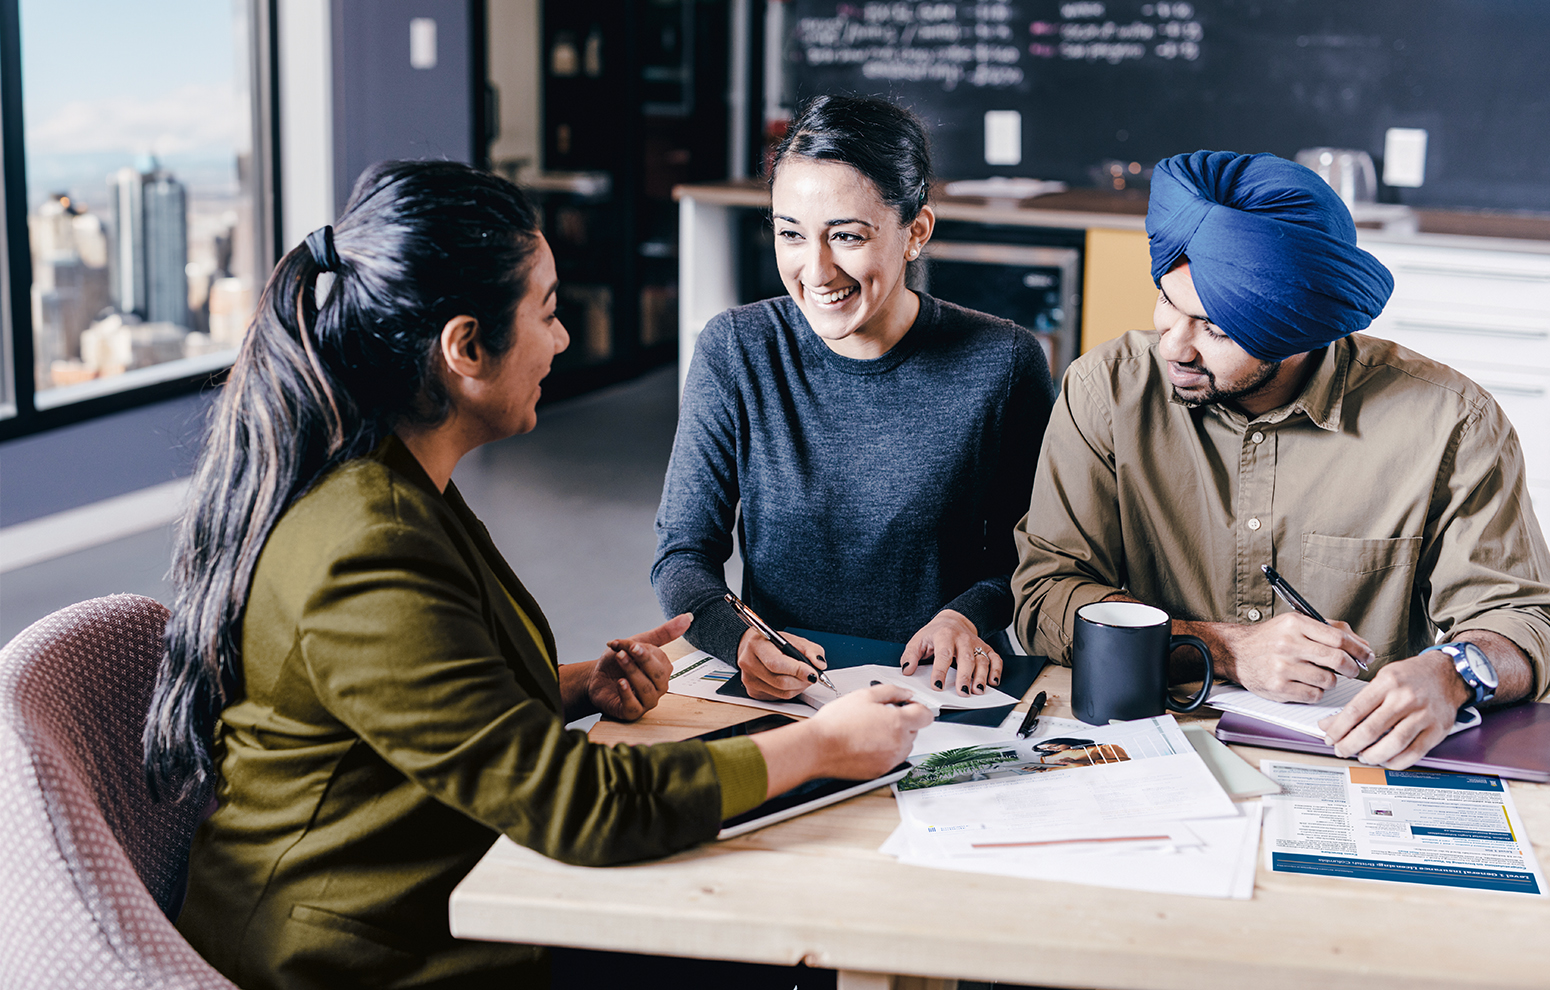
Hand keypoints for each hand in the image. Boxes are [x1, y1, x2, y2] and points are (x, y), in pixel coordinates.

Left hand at [586, 613, 689, 720]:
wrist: (595, 679)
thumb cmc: (617, 663)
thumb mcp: (637, 643)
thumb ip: (663, 633)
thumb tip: (688, 617)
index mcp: (662, 671)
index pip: (659, 659)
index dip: (642, 650)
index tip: (625, 643)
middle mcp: (658, 687)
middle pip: (658, 675)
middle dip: (642, 660)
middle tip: (627, 649)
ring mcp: (646, 702)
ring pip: (646, 689)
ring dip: (632, 672)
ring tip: (619, 659)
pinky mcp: (632, 713)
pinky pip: (634, 706)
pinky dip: (627, 693)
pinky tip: (620, 682)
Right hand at [736, 626, 825, 700]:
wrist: (752, 648)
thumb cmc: (773, 643)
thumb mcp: (793, 639)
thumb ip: (810, 649)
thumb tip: (819, 664)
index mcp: (757, 645)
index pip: (777, 663)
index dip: (797, 670)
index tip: (813, 673)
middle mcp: (749, 663)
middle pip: (781, 681)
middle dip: (802, 681)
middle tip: (812, 675)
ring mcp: (749, 680)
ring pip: (782, 693)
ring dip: (799, 687)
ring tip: (803, 677)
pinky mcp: (753, 692)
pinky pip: (779, 697)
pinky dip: (790, 691)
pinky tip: (791, 681)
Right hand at [806, 684, 933, 778]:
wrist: (818, 747)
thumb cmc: (836, 723)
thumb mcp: (865, 695)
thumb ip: (892, 691)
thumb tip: (907, 694)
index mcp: (898, 722)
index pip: (926, 716)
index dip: (917, 708)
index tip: (908, 707)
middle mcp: (899, 744)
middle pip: (914, 731)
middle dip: (902, 722)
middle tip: (879, 716)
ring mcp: (891, 760)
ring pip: (903, 746)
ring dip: (894, 738)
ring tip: (870, 731)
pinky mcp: (881, 772)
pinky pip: (891, 759)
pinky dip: (884, 752)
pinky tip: (865, 744)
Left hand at [900, 609, 1001, 696]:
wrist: (953, 620)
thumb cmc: (935, 634)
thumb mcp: (918, 640)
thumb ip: (910, 655)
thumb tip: (907, 670)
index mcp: (944, 635)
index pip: (943, 654)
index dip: (940, 671)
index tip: (937, 686)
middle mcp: (962, 639)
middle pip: (965, 658)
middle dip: (964, 676)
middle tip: (962, 692)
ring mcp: (976, 643)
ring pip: (981, 660)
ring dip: (981, 676)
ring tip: (977, 691)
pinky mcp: (985, 648)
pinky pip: (995, 658)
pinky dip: (996, 670)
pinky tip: (993, 682)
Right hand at [1213, 613, 1372, 701]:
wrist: (1236, 653)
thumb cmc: (1270, 639)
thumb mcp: (1296, 624)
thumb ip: (1330, 630)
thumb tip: (1362, 644)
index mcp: (1295, 624)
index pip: (1338, 637)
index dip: (1358, 648)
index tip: (1367, 655)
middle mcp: (1288, 644)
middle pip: (1337, 659)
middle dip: (1352, 667)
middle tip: (1353, 669)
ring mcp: (1282, 667)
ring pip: (1328, 680)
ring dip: (1331, 681)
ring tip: (1322, 676)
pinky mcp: (1278, 687)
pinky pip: (1314, 695)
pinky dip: (1317, 692)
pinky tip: (1308, 684)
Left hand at [1317, 650, 1470, 768]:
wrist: (1449, 673)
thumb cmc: (1412, 676)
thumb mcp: (1382, 679)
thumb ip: (1358, 702)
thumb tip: (1330, 723)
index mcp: (1388, 682)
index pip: (1355, 710)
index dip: (1338, 728)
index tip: (1330, 737)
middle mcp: (1406, 698)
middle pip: (1371, 730)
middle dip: (1350, 745)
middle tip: (1342, 750)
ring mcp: (1424, 715)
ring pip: (1392, 744)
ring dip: (1372, 756)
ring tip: (1362, 756)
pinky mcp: (1437, 730)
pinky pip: (1414, 753)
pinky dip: (1396, 762)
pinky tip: (1385, 760)